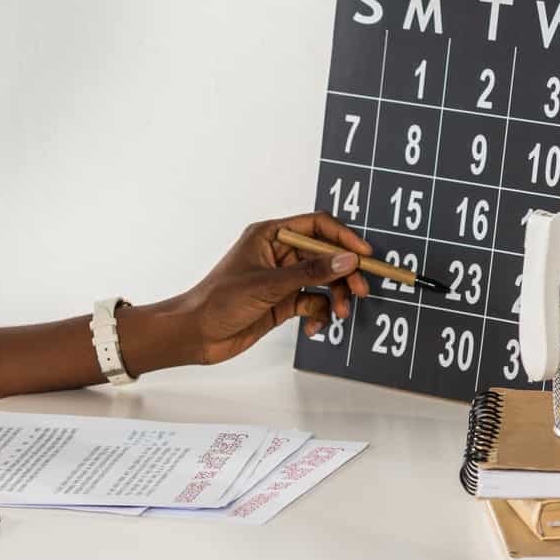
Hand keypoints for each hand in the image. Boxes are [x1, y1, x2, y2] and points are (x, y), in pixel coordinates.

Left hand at [122, 213, 373, 370]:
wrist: (195, 334)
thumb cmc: (219, 301)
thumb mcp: (268, 285)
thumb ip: (310, 272)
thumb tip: (347, 259)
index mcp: (270, 235)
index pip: (316, 226)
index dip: (343, 237)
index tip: (364, 254)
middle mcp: (278, 253)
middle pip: (325, 255)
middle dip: (344, 272)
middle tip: (359, 290)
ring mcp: (281, 279)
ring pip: (322, 280)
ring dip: (334, 296)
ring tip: (339, 314)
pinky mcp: (282, 302)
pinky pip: (312, 302)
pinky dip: (319, 313)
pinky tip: (313, 327)